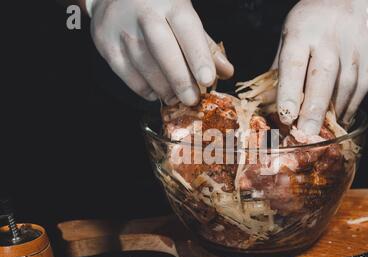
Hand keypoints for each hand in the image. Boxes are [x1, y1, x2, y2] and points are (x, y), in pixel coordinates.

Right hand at [86, 0, 233, 104]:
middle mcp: (143, 11)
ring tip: (175, 98)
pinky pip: (125, 72)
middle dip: (179, 78)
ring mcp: (120, 26)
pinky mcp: (105, 42)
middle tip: (191, 99)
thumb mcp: (184, 16)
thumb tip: (226, 72)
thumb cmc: (158, 8)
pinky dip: (143, 88)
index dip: (198, 56)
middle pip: (162, 48)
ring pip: (143, 63)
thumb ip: (204, 44)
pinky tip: (155, 92)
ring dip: (162, 87)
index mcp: (170, 2)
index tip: (208, 80)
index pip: (187, 29)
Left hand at [275, 0, 367, 133]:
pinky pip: (362, 88)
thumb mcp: (291, 34)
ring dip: (333, 113)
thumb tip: (268, 101)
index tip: (285, 116)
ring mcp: (354, 47)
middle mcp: (328, 40)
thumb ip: (281, 67)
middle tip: (306, 134)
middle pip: (322, 79)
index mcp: (301, 33)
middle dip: (313, 109)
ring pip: (345, 88)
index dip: (288, 93)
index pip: (293, 66)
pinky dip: (350, 107)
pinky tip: (340, 118)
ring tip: (321, 132)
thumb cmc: (315, 19)